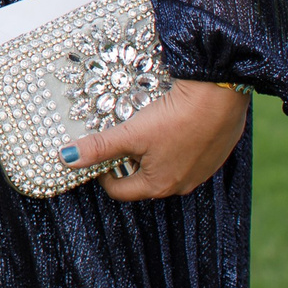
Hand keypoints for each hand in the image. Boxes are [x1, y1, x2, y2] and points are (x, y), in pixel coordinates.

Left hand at [64, 81, 250, 199]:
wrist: (220, 96)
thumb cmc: (176, 119)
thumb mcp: (131, 133)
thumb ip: (99, 147)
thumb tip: (66, 159)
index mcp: (158, 185)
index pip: (119, 191)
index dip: (102, 172)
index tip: (98, 152)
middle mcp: (182, 185)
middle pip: (142, 179)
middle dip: (127, 161)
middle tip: (121, 136)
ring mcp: (201, 171)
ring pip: (165, 166)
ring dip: (150, 152)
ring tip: (144, 127)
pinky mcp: (214, 154)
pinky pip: (186, 155)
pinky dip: (173, 143)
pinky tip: (171, 123)